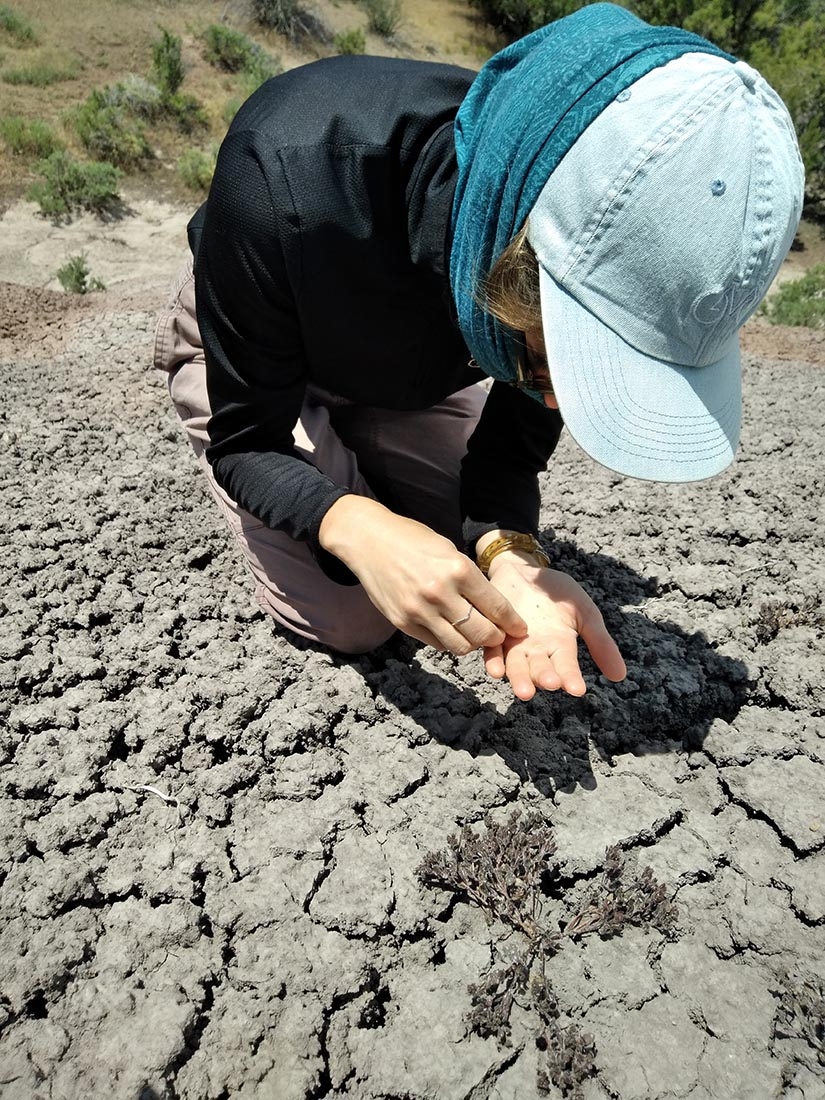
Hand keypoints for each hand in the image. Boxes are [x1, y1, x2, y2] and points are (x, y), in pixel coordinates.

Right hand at [318, 496, 527, 653]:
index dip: (513, 623)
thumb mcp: (449, 550)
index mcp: (458, 569)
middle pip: (482, 633)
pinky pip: (436, 644)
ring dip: (472, 644)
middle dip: (496, 637)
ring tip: (474, 634)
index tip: (520, 629)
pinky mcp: (403, 623)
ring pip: (460, 646)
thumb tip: (493, 608)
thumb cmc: (413, 540)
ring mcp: (419, 611)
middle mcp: (440, 593)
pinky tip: (450, 629)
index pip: (497, 607)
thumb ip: (470, 579)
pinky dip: (449, 641)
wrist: (368, 540)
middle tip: (498, 634)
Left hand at [484, 556, 626, 699]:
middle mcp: (537, 651)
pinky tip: (495, 670)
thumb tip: (621, 677)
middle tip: (549, 684)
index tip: (578, 690)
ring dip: (519, 678)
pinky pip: (492, 650)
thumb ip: (600, 642)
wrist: (526, 570)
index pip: (567, 667)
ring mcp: (514, 644)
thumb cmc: (557, 594)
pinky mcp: (495, 632)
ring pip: (516, 666)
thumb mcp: (585, 612)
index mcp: (560, 647)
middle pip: (540, 669)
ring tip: (524, 690)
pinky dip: (493, 660)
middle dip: (544, 678)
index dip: (572, 678)